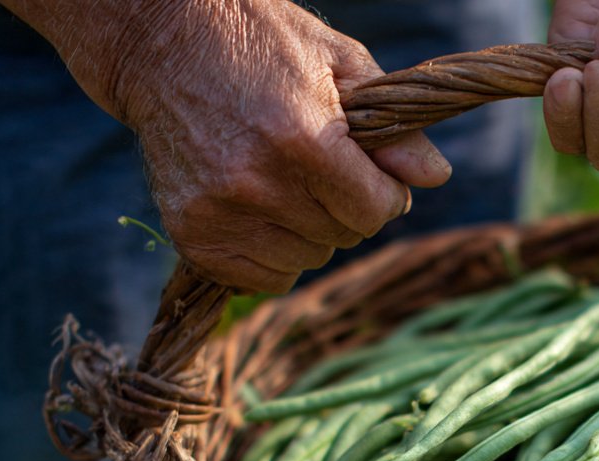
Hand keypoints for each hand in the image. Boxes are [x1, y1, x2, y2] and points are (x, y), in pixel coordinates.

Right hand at [0, 0, 451, 292]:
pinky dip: (273, 255)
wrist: (164, 43)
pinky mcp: (190, 233)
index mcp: (302, 139)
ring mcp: (218, 212)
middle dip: (347, 206)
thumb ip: (391, 129)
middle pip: (345, 236)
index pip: (378, 210)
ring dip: (310, 231)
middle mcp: (257, 182)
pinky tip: (261, 211)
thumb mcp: (340, 64)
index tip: (371, 170)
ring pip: (307, 261)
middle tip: (320, 166)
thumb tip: (434, 178)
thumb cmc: (263, 46)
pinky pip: (262, 279)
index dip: (385, 191)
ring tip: (286, 181)